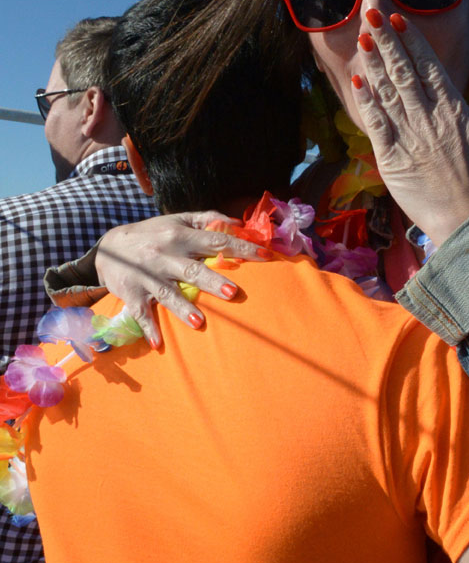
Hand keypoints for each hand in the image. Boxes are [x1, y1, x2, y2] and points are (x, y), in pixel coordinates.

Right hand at [96, 212, 269, 346]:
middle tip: (233, 292)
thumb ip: (207, 219)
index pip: (216, 241)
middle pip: (193, 269)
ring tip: (199, 322)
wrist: (107, 247)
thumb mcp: (177, 219)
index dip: (241, 248)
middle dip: (212, 281)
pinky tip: (158, 343)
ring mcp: (148, 276)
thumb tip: (238, 224)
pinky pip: (141, 313)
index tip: (266, 256)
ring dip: (183, 309)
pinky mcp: (133, 294)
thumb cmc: (152, 234)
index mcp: (180, 236)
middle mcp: (165, 255)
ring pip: (168, 293)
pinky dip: (149, 328)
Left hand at [351, 11, 468, 246]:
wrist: (466, 218)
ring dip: (373, 63)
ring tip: (362, 38)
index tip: (398, 18)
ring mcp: (408, 136)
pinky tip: (357, 81)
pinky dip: (366, 101)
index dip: (412, 39)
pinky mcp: (391, 157)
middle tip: (370, 11)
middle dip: (386, 40)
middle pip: (403, 71)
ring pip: (387, 91)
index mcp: (453, 109)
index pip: (428, 66)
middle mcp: (428, 117)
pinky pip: (376, 123)